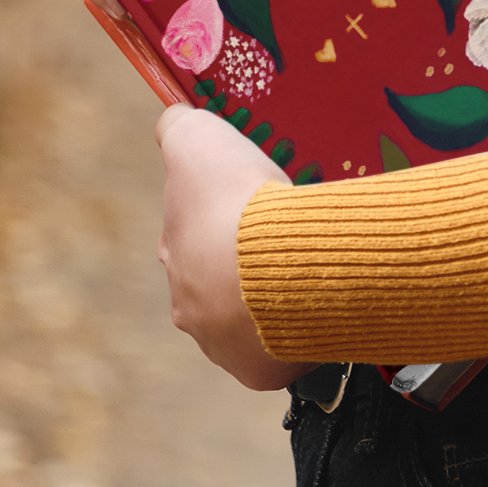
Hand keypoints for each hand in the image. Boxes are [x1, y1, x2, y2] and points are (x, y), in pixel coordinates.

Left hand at [156, 104, 311, 390]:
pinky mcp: (261, 368)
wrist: (274, 265)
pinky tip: (317, 303)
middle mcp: (191, 307)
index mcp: (176, 255)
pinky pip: (279, 349)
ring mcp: (225, 343)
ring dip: (270, 295)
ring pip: (247, 318)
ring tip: (308, 266)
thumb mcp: (197, 139)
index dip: (221, 212)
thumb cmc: (233, 200)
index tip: (252, 199)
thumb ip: (178, 127)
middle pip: (218, 279)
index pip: (193, 233)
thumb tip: (170, 118)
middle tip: (285, 233)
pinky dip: (296, 328)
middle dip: (245, 258)